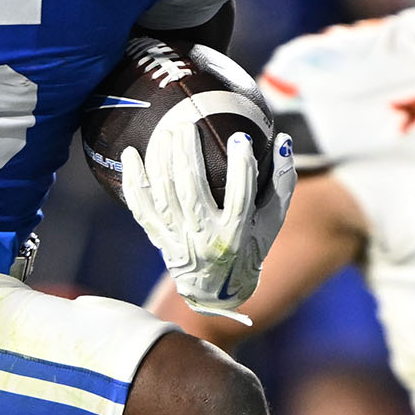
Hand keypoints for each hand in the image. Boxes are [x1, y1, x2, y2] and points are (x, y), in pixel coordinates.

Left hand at [129, 121, 295, 314]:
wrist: (216, 288)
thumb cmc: (250, 244)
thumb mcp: (272, 219)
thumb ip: (282, 181)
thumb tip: (283, 139)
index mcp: (236, 235)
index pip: (240, 198)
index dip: (242, 168)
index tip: (240, 138)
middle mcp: (205, 239)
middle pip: (192, 192)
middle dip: (188, 155)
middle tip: (186, 125)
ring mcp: (179, 240)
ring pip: (165, 196)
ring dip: (162, 161)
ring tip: (165, 132)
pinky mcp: (160, 238)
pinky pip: (141, 208)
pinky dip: (134, 181)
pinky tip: (130, 154)